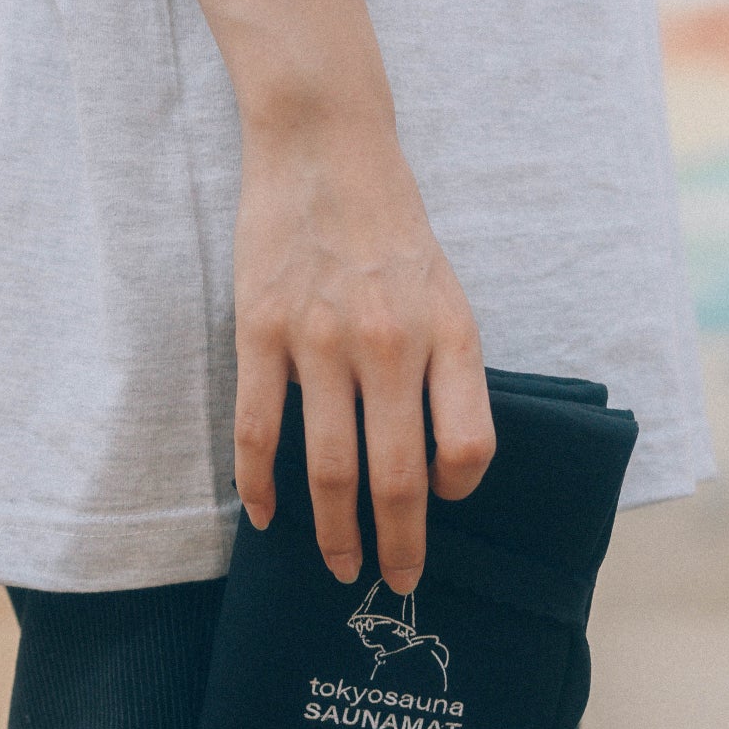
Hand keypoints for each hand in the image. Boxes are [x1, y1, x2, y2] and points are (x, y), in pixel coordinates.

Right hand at [231, 105, 495, 594]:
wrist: (325, 145)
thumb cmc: (391, 222)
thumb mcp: (446, 287)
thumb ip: (445, 362)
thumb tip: (436, 452)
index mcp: (450, 333)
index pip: (468, 445)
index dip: (458, 488)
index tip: (442, 499)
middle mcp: (392, 344)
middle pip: (397, 477)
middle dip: (399, 543)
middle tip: (398, 582)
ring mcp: (322, 341)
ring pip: (330, 467)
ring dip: (335, 532)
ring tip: (340, 567)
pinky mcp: (262, 332)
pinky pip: (260, 429)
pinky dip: (260, 484)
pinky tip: (265, 518)